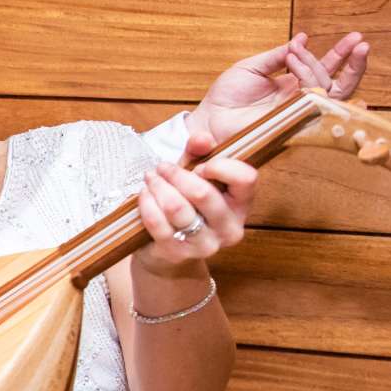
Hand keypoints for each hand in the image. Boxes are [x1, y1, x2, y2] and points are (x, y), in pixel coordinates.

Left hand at [132, 151, 257, 275]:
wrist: (168, 250)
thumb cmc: (186, 205)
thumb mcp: (194, 174)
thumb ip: (199, 152)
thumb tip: (201, 138)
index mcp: (242, 204)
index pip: (246, 178)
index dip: (221, 166)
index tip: (201, 165)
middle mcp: (230, 227)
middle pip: (203, 193)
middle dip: (176, 174)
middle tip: (162, 167)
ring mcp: (206, 244)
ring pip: (177, 208)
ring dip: (158, 187)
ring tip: (150, 178)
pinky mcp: (178, 253)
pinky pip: (158, 222)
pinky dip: (147, 203)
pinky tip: (144, 194)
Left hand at [190, 32, 369, 152]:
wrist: (211, 115)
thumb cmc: (227, 94)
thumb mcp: (254, 66)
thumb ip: (279, 55)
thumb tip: (301, 38)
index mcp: (293, 83)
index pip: (326, 69)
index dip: (341, 55)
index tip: (354, 38)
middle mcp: (300, 98)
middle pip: (338, 83)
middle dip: (352, 63)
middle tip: (361, 43)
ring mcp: (299, 110)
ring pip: (329, 92)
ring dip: (319, 67)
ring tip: (297, 54)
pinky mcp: (293, 120)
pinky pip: (313, 102)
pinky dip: (310, 80)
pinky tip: (302, 64)